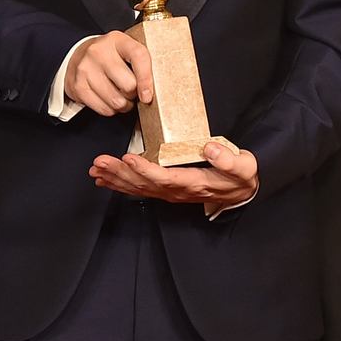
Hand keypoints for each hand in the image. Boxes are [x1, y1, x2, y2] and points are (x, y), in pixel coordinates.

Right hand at [63, 32, 153, 116]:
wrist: (77, 56)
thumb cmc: (108, 56)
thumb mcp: (124, 50)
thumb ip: (139, 64)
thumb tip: (152, 91)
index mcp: (117, 40)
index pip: (139, 56)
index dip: (147, 79)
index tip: (148, 95)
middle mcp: (99, 52)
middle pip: (128, 85)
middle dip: (134, 94)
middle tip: (132, 91)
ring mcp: (86, 69)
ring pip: (116, 101)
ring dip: (124, 105)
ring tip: (121, 97)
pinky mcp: (78, 86)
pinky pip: (104, 109)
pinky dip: (111, 110)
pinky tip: (109, 100)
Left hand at [91, 139, 259, 215]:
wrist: (241, 192)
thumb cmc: (241, 177)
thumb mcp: (244, 167)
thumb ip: (229, 160)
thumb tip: (209, 147)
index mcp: (194, 183)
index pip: (165, 178)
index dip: (145, 170)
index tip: (129, 158)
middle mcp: (177, 191)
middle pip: (144, 185)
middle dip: (120, 173)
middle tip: (100, 163)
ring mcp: (170, 193)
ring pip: (138, 188)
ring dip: (116, 179)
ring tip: (96, 170)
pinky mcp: (166, 190)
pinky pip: (139, 190)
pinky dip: (120, 184)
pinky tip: (104, 180)